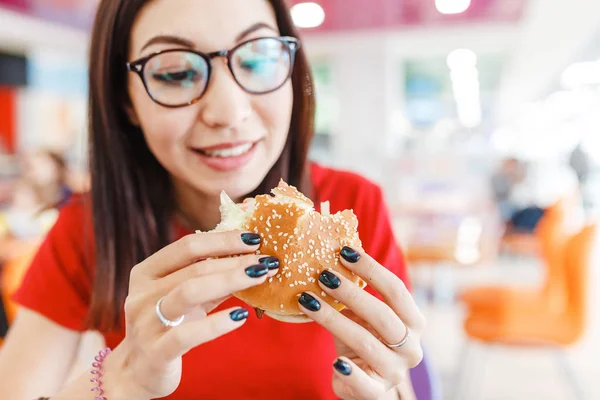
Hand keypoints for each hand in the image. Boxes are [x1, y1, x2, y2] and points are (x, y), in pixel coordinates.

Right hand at [102, 231, 279, 399]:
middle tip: (266, 260)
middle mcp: (142, 294)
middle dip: (235, 261)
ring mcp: (146, 323)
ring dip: (230, 281)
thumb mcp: (185, 298)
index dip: (222, 240)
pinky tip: (241, 316)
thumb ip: (210, 278)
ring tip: (260, 276)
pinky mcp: (156, 352)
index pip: (187, 246)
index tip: (254, 238)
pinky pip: (188, 334)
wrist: (138, 372)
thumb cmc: (168, 326)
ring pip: (189, 292)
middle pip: (194, 268)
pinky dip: (217, 323)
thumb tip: (249, 257)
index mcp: (146, 273)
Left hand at [298, 247, 424, 399]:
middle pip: (383, 315)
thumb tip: (332, 253)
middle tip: (324, 275)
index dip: (371, 269)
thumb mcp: (363, 315)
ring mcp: (395, 371)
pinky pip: (364, 384)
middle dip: (351, 293)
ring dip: (334, 320)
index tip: (344, 252)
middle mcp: (410, 347)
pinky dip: (350, 372)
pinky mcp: (376, 393)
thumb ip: (356, 292)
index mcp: (413, 322)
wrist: (366, 382)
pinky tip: (334, 360)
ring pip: (365, 342)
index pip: (396, 290)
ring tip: (307, 300)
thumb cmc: (364, 339)